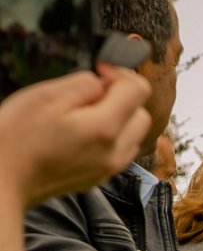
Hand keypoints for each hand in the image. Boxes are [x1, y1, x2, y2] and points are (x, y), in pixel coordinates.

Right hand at [0, 68, 152, 207]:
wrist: (3, 180)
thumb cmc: (17, 138)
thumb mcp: (46, 96)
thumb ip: (83, 84)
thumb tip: (103, 83)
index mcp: (105, 127)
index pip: (138, 89)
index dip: (119, 72)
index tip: (99, 70)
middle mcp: (115, 151)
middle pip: (140, 113)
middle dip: (123, 97)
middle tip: (92, 92)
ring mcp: (108, 168)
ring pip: (132, 135)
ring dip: (118, 118)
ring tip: (84, 113)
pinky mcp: (97, 178)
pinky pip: (118, 152)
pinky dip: (110, 138)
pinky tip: (81, 133)